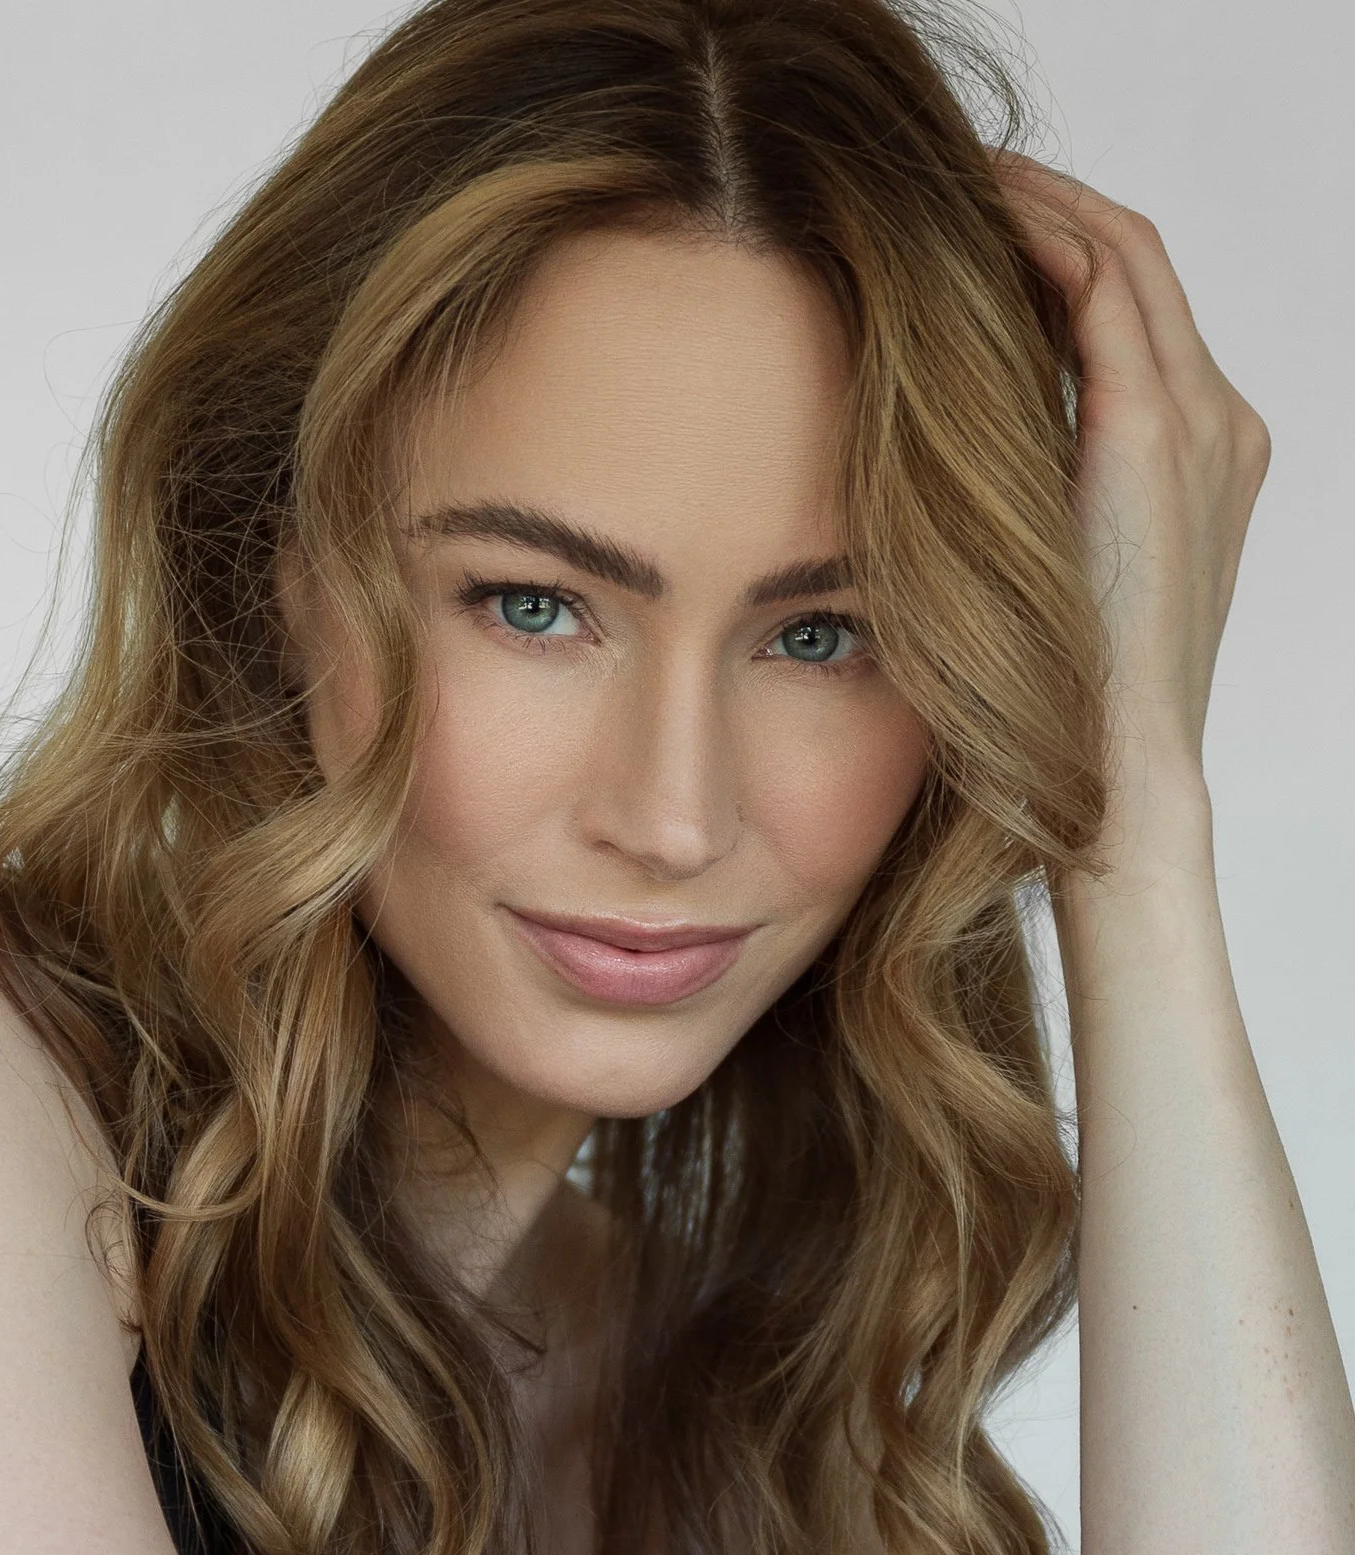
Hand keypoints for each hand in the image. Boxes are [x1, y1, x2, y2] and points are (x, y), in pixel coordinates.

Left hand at [993, 154, 1271, 835]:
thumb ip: (1024, 510)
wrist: (1119, 779)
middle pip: (1133, 263)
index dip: (1052, 253)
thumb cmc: (1065, 709)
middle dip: (1043, 206)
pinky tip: (965, 222)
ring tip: (950, 180)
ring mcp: (1202, 423)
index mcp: (1199, 461)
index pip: (1130, 311)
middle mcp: (1220, 425)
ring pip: (1121, 254)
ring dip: (1036, 203)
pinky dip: (1037, 239)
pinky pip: (1100, 286)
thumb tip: (931, 471)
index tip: (966, 236)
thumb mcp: (1046, 585)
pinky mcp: (1157, 433)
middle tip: (951, 179)